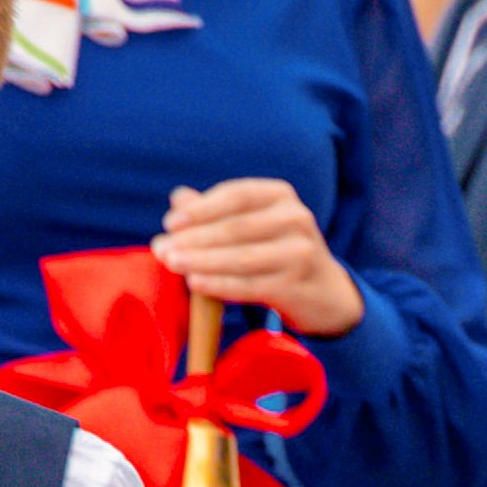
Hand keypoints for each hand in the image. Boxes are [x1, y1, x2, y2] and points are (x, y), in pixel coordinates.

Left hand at [152, 180, 365, 337]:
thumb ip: (215, 211)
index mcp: (280, 195)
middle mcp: (295, 218)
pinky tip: (195, 284)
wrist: (323, 291)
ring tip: (172, 264)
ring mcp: (300, 252)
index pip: (236, 196)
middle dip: (194, 239)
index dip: (201, 209)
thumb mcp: (252, 224)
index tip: (170, 223)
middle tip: (162, 250)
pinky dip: (220, 284)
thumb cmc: (275, 251)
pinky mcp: (297, 285)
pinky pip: (250, 285)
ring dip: (202, 261)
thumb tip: (178, 199)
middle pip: (236, 227)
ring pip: (242, 257)